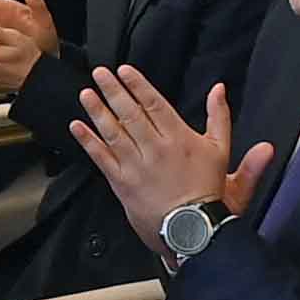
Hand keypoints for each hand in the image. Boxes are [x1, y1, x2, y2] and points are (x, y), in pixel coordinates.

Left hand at [74, 63, 262, 243]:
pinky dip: (88, 142)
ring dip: (97, 111)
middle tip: (99, 73)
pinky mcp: (123, 184)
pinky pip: (101, 159)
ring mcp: (136, 166)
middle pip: (129, 113)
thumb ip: (220, 117)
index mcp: (178, 137)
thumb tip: (219, 89)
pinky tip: (77, 128)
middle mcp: (154, 148)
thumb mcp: (223, 150)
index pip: (154, 103)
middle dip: (112, 90)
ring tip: (85, 94)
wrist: (194, 229)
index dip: (137, 85)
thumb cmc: (209, 193)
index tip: (124, 70)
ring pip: (113, 132)